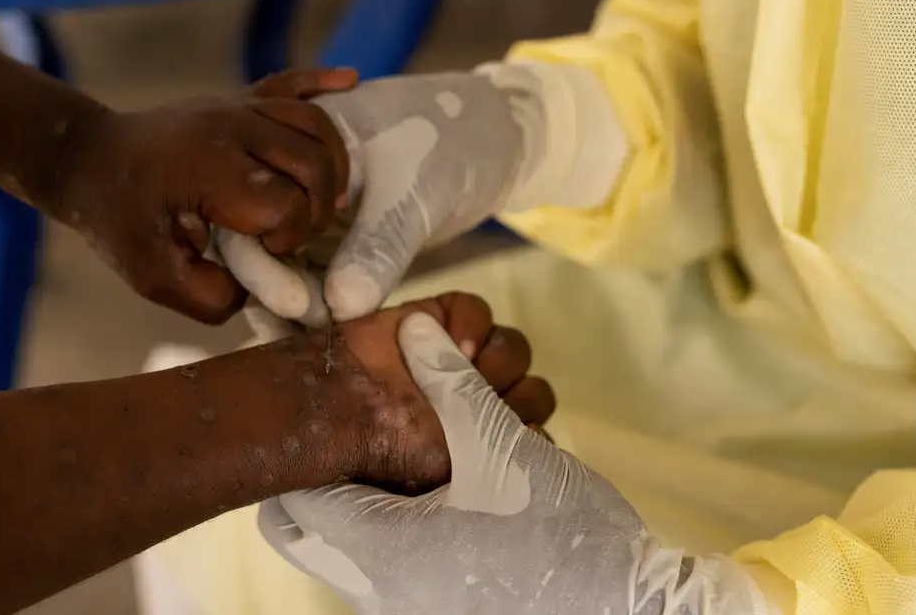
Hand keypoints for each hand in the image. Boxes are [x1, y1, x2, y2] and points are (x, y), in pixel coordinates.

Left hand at [36, 68, 356, 323]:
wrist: (88, 158)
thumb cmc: (120, 220)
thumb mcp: (152, 277)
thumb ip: (210, 297)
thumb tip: (260, 289)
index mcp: (210, 169)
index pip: (287, 204)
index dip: (290, 239)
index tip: (265, 253)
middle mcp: (230, 129)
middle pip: (315, 162)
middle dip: (319, 208)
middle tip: (296, 234)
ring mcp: (237, 108)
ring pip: (316, 125)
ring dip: (334, 165)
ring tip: (326, 199)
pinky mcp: (239, 99)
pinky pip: (290, 82)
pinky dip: (323, 82)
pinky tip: (351, 80)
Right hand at [221, 67, 549, 322]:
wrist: (490, 139)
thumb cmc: (449, 142)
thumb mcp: (413, 192)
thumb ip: (378, 246)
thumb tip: (340, 307)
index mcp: (287, 146)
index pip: (248, 209)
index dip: (262, 262)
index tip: (297, 305)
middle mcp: (286, 180)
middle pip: (255, 243)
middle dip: (275, 292)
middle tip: (311, 330)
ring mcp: (308, 213)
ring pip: (283, 268)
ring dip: (294, 307)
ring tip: (316, 345)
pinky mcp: (334, 241)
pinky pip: (314, 278)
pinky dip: (318, 306)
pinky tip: (329, 337)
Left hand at [260, 314, 765, 614]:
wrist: (625, 612)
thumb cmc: (561, 537)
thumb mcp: (503, 446)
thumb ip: (452, 383)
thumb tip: (415, 329)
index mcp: (378, 547)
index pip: (289, 500)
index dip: (307, 447)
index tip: (336, 412)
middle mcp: (375, 587)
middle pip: (308, 526)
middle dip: (332, 472)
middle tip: (369, 433)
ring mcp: (402, 605)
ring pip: (351, 543)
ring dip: (374, 493)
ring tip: (417, 455)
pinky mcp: (433, 609)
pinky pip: (389, 563)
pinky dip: (404, 522)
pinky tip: (451, 492)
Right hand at [326, 292, 554, 493]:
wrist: (336, 407)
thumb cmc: (392, 449)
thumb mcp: (452, 462)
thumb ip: (502, 446)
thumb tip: (539, 433)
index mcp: (482, 447)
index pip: (537, 435)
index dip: (529, 430)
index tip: (511, 435)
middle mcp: (476, 403)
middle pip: (533, 391)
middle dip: (515, 397)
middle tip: (480, 404)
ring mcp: (459, 360)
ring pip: (513, 348)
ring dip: (498, 359)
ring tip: (465, 369)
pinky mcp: (440, 320)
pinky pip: (477, 310)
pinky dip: (470, 322)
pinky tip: (452, 341)